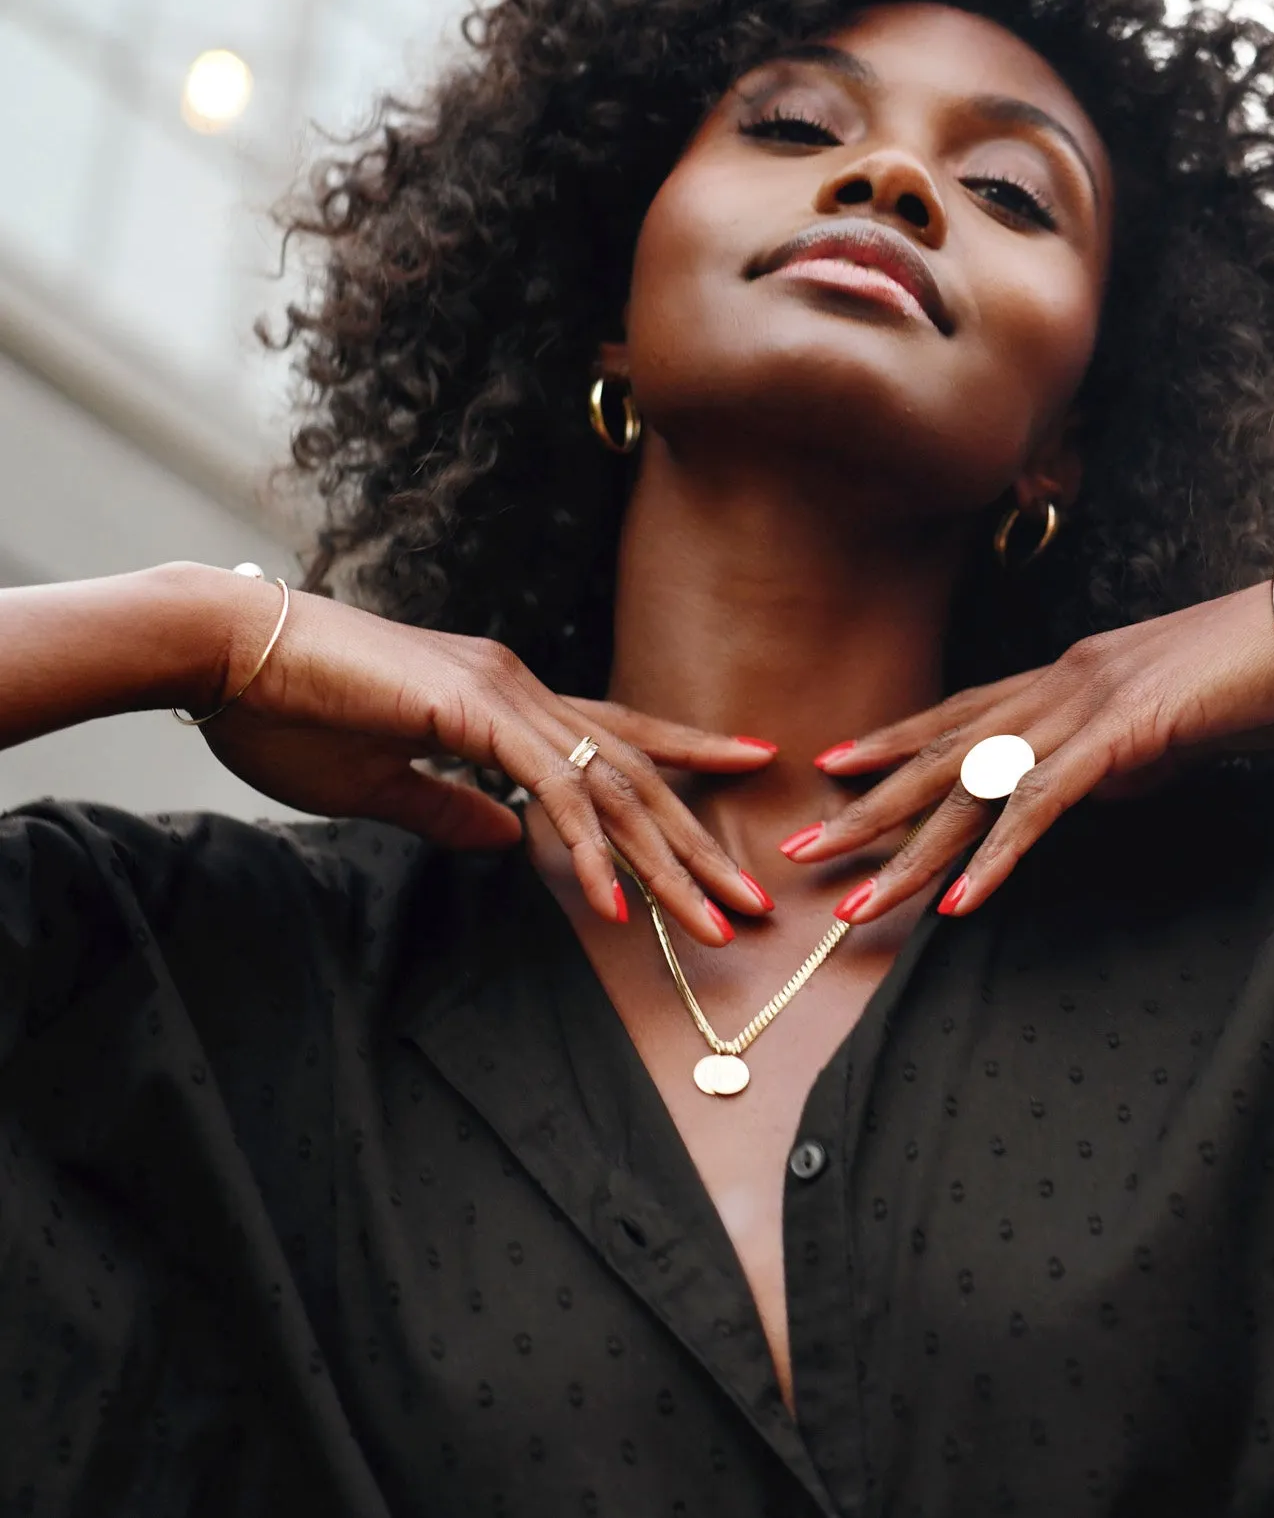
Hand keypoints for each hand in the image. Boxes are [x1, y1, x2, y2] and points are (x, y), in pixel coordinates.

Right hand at [193, 575, 771, 941]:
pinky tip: (614, 903)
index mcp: (504, 699)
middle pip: (633, 772)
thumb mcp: (379, 781)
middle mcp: (521, 688)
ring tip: (713, 923)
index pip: (616, 734)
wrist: (222, 652)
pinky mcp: (472, 710)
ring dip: (664, 862)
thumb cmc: (286, 711)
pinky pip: (549, 789)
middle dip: (696, 842)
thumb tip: (506, 843)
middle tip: (751, 901)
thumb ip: (448, 808)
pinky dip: (586, 849)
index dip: (685, 754)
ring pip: (609, 786)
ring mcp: (502, 693)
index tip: (748, 768)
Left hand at [780, 574, 1273, 920]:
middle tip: (803, 845)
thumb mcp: (1170, 719)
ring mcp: (1089, 705)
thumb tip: (1088, 786)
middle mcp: (1061, 681)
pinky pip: (1047, 805)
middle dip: (869, 804)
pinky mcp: (1128, 735)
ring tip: (860, 899)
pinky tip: (964, 900)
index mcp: (1069, 672)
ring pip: (978, 784)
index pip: (960, 710)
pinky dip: (1001, 856)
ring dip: (913, 848)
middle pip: (945, 751)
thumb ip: (1119, 750)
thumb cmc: (1261, 671)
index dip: (892, 740)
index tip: (833, 766)